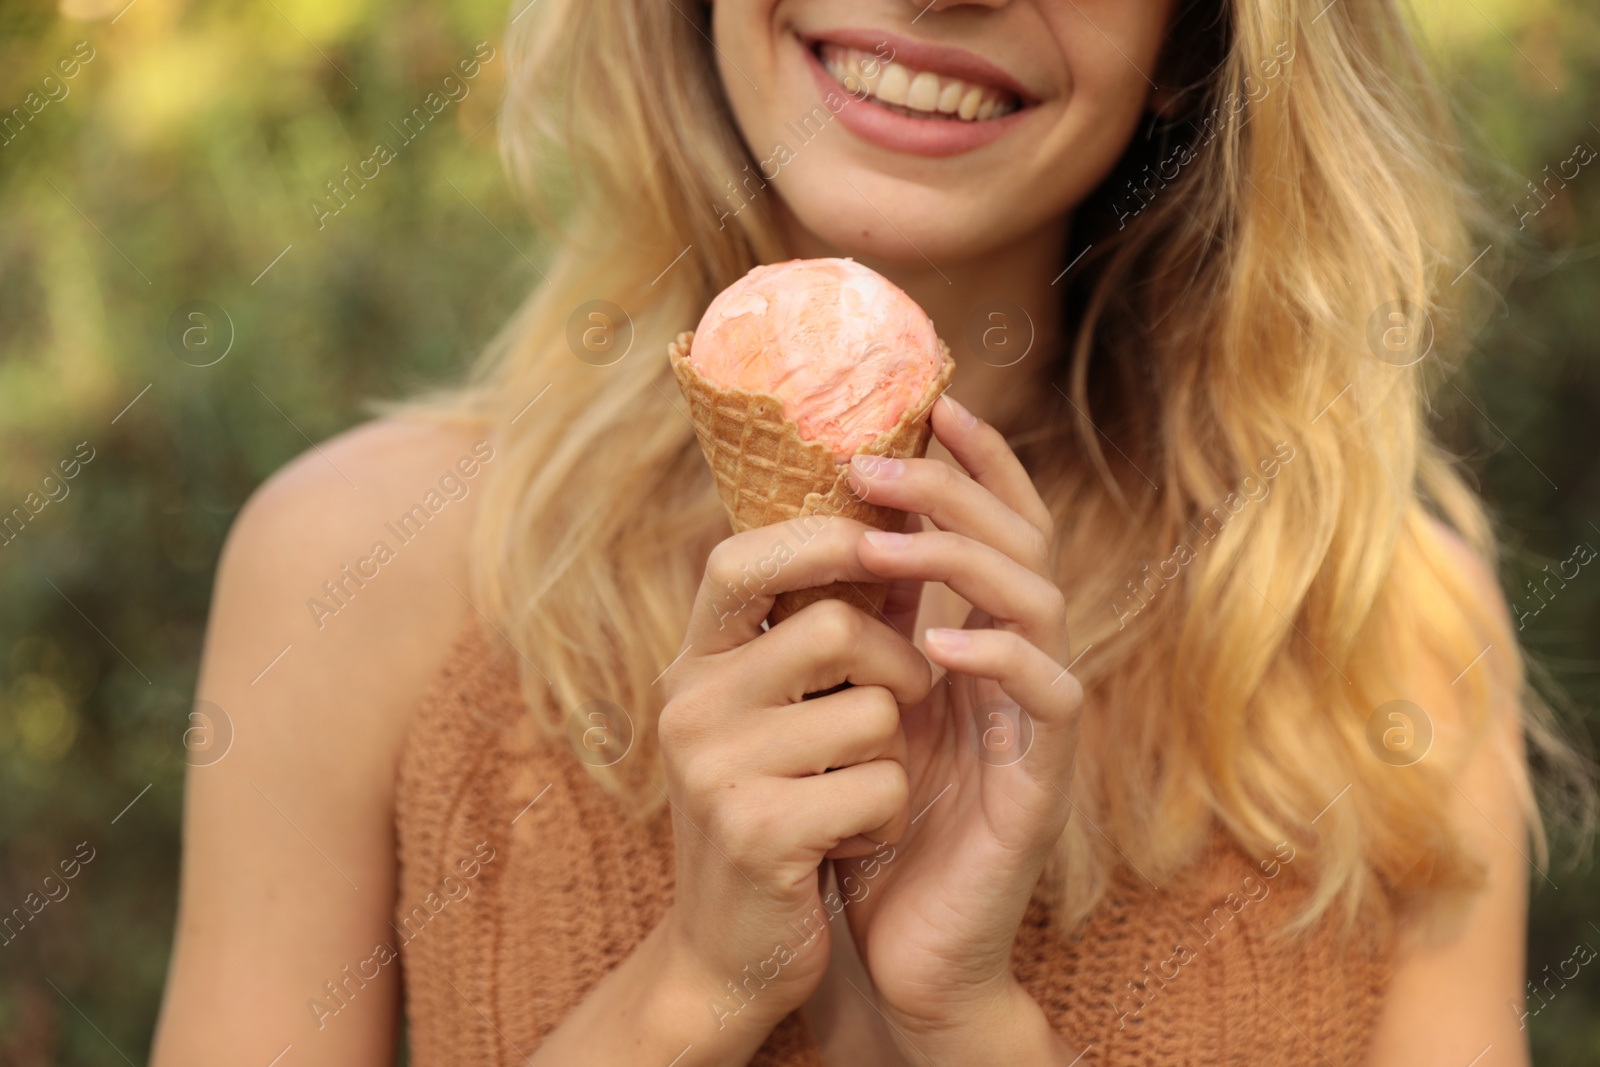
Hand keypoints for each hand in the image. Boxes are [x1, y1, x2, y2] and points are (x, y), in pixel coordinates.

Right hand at [656, 518, 934, 1041]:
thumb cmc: (775, 810)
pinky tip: (846, 844)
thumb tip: (901, 529)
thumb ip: (825, 630)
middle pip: (833, 627)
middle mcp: (688, 706)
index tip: (877, 543)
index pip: (740, 559)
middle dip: (894, 668)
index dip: (816, 538)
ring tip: (852, 794)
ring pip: (872, 713)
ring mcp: (715, 769)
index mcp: (693, 665)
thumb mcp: (781, 713)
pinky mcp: (758, 832)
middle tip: (893, 711)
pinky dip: (886, 818)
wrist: (729, 954)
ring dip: (892, 758)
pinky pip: (880, 787)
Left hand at [833, 396, 1082, 1057]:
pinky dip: (1002, 657)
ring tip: (885, 538)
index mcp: (978, 641)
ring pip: (1040, 603)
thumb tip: (827, 527)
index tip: (929, 405)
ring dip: (963, 559)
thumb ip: (867, 627)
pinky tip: (944, 641)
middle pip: (1021, 544)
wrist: (901, 953)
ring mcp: (1037, 722)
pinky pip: (1048, 699)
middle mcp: (1019, 667)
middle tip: (875, 464)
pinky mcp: (1043, 782)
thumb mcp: (862, 708)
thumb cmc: (873, 825)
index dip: (976, 463)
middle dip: (954, 491)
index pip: (998, 527)